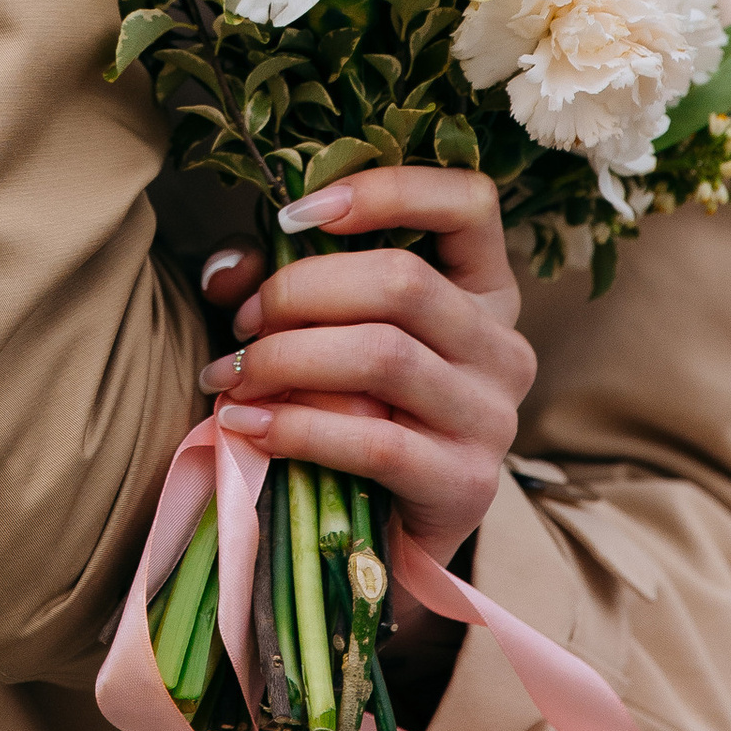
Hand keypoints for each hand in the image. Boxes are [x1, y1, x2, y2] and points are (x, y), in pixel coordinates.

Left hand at [194, 168, 531, 587]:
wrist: (385, 541)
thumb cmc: (354, 413)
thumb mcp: (329, 335)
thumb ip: (281, 286)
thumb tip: (227, 268)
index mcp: (484, 288)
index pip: (469, 201)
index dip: (386, 189)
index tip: (296, 212)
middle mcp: (503, 345)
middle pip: (403, 282)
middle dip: (300, 291)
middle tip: (242, 323)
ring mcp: (492, 416)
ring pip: (383, 355)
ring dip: (288, 358)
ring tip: (230, 375)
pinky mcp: (466, 483)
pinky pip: (374, 439)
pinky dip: (296, 427)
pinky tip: (246, 424)